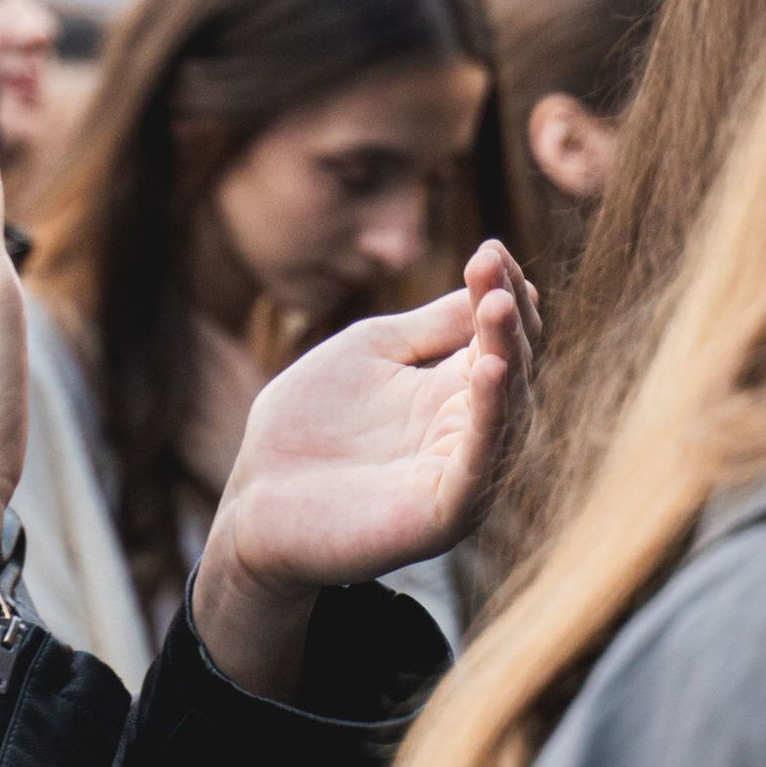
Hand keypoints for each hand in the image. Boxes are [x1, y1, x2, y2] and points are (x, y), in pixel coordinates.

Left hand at [193, 238, 534, 699]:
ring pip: (504, 416)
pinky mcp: (442, 516)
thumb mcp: (371, 354)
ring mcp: (460, 477)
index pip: (497, 339)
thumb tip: (492, 282)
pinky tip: (489, 370)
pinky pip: (478, 466)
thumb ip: (430, 327)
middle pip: (512, 372)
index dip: (499, 294)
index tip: (490, 250)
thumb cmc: (307, 426)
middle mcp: (469, 436)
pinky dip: (490, 419)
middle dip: (507, 319)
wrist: (254, 499)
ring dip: (506, 356)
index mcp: (453, 396)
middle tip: (495, 270)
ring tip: (498, 307)